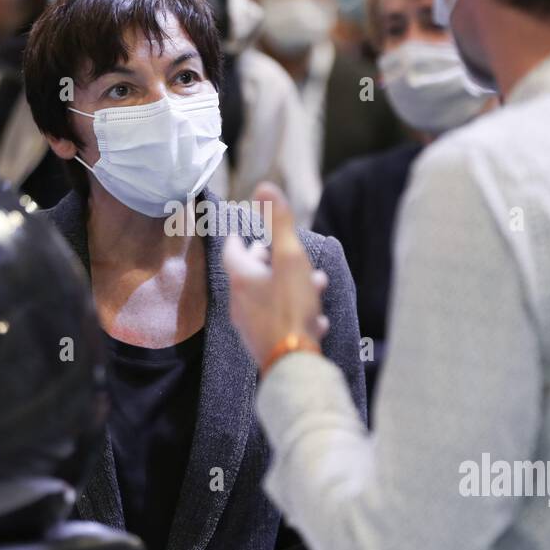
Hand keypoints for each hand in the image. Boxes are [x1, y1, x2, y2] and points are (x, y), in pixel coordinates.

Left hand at [222, 182, 329, 370]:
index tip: (242, 231)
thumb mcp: (290, 260)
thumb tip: (264, 186)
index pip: (232, 251)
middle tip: (285, 253)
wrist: (294, 363)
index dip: (238, 238)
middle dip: (271, 261)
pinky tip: (316, 318)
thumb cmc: (291, 309)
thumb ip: (279, 223)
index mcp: (242, 279)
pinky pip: (278, 320)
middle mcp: (240, 302)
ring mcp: (251, 325)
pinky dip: (294, 312)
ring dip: (289, 286)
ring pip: (268, 297)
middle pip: (250, 274)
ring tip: (314, 283)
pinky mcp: (264, 344)